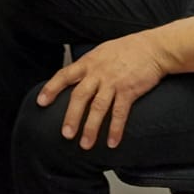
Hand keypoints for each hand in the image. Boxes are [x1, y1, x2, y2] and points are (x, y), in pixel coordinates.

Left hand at [35, 30, 172, 149]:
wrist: (153, 48)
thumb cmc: (127, 50)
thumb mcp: (101, 52)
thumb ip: (88, 65)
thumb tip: (75, 77)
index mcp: (88, 62)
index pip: (64, 75)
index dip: (51, 88)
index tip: (41, 102)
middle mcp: (98, 72)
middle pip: (79, 96)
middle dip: (71, 116)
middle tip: (65, 134)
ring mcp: (113, 82)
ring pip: (98, 108)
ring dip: (91, 128)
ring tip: (85, 144)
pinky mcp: (129, 91)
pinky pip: (120, 113)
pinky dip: (115, 129)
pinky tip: (111, 142)